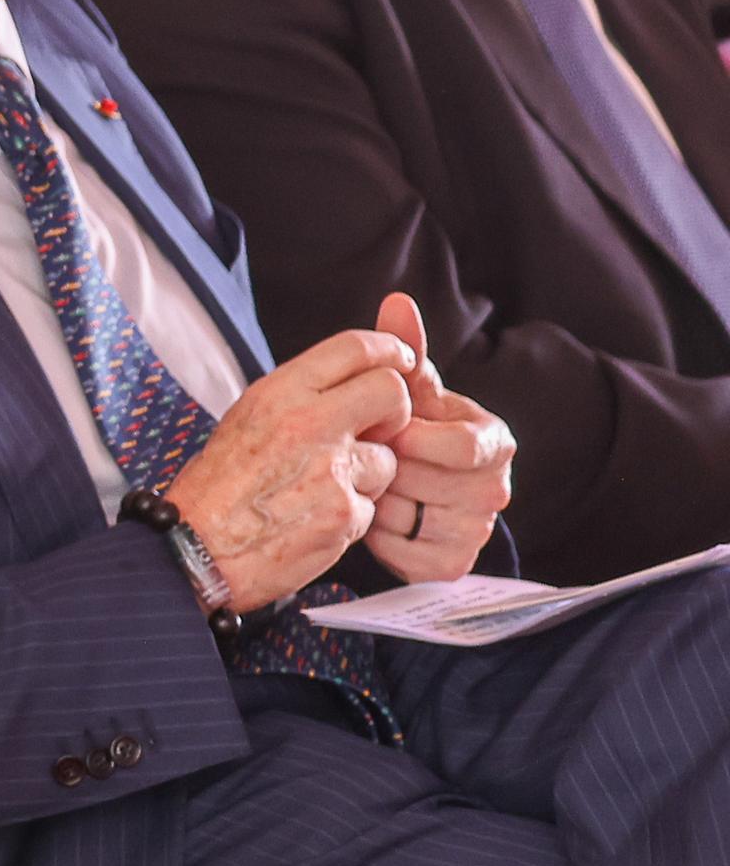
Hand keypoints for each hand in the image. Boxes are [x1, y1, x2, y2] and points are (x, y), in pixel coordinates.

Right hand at [169, 324, 414, 609]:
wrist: (195, 549)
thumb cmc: (214, 489)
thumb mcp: (244, 420)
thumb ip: (297, 400)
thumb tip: (347, 387)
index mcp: (279, 394)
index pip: (354, 348)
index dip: (388, 350)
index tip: (402, 360)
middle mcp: (309, 423)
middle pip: (391, 391)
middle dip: (395, 411)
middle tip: (378, 429)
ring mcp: (332, 470)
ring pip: (388, 459)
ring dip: (367, 476)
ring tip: (319, 491)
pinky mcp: (345, 514)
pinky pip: (372, 507)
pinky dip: (350, 516)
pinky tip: (313, 521)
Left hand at [363, 290, 511, 584]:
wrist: (402, 484)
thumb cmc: (408, 426)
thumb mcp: (408, 390)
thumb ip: (405, 350)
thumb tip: (397, 301)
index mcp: (494, 441)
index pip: (466, 447)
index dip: (417, 439)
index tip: (388, 430)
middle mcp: (496, 489)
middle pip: (431, 482)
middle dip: (387, 465)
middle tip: (370, 456)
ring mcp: (476, 530)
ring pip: (412, 517)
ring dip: (376, 499)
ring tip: (370, 481)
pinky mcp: (451, 565)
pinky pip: (405, 555)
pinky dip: (378, 537)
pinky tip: (374, 515)